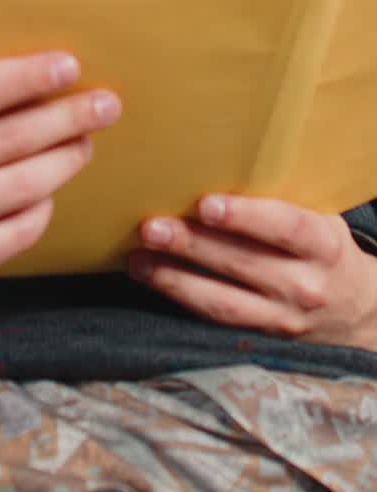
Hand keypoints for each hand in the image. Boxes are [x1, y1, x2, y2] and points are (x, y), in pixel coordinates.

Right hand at [0, 37, 120, 310]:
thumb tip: (24, 40)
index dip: (27, 76)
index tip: (71, 65)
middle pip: (11, 137)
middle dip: (68, 117)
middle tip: (106, 104)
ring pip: (25, 184)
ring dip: (67, 158)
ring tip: (85, 141)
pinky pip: (22, 229)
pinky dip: (45, 204)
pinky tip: (52, 187)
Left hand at [128, 194, 376, 352]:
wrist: (357, 311)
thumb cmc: (322, 246)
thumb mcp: (318, 217)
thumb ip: (280, 196)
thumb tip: (218, 154)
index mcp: (323, 244)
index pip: (286, 228)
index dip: (246, 217)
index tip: (206, 205)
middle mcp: (305, 285)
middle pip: (243, 263)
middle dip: (192, 244)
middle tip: (151, 226)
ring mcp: (282, 318)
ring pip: (222, 300)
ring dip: (174, 277)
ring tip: (137, 255)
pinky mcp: (260, 337)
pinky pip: (215, 319)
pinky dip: (179, 296)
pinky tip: (150, 275)